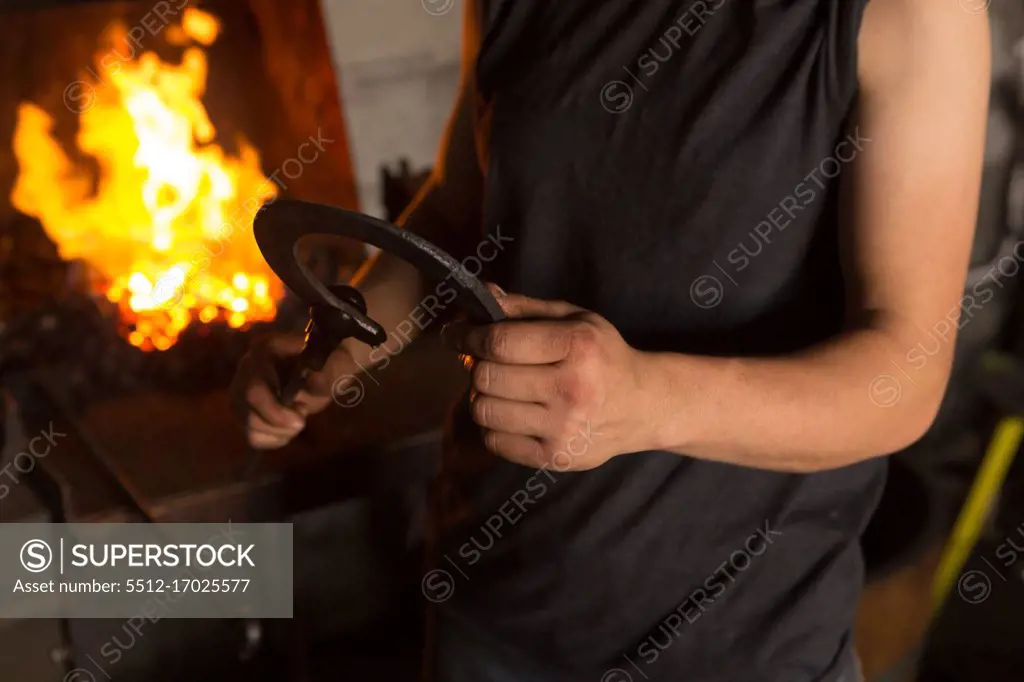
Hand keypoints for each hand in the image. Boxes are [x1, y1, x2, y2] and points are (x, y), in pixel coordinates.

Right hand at [230, 333, 357, 448]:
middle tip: (301, 422)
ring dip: (278, 433)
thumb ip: (323, 375)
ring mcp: (241, 390)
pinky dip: (273, 439)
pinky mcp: (244, 409)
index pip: (255, 390)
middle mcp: (246, 369)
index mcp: (265, 350)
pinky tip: (287, 429)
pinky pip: (252, 435)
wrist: (324, 366)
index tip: (301, 420)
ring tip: (296, 421)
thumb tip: (315, 379)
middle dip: (278, 425)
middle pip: (246, 412)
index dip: (275, 412)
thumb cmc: (327, 363)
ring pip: (248, 426)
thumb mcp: (332, 366)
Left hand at [442, 287, 653, 470]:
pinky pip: (495, 442)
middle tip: (485, 362)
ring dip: (482, 396)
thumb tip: (483, 294)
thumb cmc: (603, 356)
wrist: (643, 406)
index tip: (456, 334)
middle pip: (486, 378)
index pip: (499, 343)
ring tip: (499, 388)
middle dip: (477, 366)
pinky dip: (493, 426)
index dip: (467, 337)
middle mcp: (571, 389)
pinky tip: (511, 413)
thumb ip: (525, 307)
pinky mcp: (555, 458)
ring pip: (484, 411)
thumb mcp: (574, 319)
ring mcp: (563, 428)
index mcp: (577, 346)